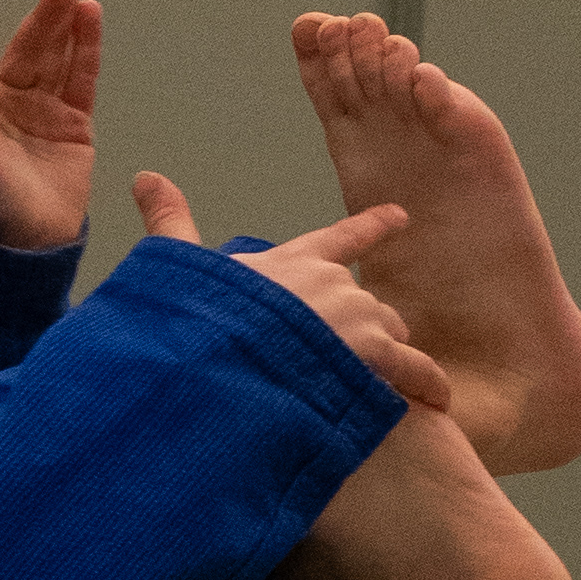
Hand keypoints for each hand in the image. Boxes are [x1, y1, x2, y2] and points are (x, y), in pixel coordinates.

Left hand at [0, 0, 100, 251]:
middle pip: (26, 41)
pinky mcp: (74, 127)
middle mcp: (6, 99)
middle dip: (44, 8)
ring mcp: (41, 110)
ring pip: (56, 53)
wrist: (20, 246)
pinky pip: (82, 79)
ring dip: (66, 19)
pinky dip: (87, 48)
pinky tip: (91, 17)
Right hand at [129, 176, 451, 412]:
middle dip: (367, 323)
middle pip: (368, 299)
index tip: (400, 217)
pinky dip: (426, 385)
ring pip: (393, 332)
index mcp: (295, 261)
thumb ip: (171, 222)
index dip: (372, 227)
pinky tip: (435, 403)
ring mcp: (358, 320)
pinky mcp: (375, 358)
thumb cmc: (202, 318)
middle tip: (357, 353)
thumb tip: (145, 176)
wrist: (221, 360)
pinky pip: (416, 371)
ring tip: (384, 383)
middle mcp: (334, 284)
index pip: (341, 238)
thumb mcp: (182, 267)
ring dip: (390, 355)